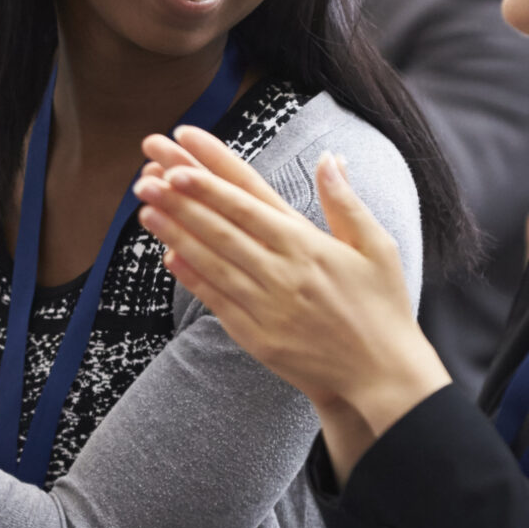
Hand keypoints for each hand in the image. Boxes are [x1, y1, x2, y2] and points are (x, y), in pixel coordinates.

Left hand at [133, 126, 449, 475]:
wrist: (383, 375)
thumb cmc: (383, 307)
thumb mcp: (378, 247)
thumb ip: (346, 201)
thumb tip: (329, 157)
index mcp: (308, 244)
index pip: (249, 200)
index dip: (211, 175)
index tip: (180, 153)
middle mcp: (283, 272)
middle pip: (221, 226)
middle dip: (180, 198)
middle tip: (145, 175)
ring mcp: (267, 306)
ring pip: (212, 261)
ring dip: (176, 233)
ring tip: (145, 207)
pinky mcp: (258, 337)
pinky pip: (217, 302)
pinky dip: (192, 278)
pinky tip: (168, 257)